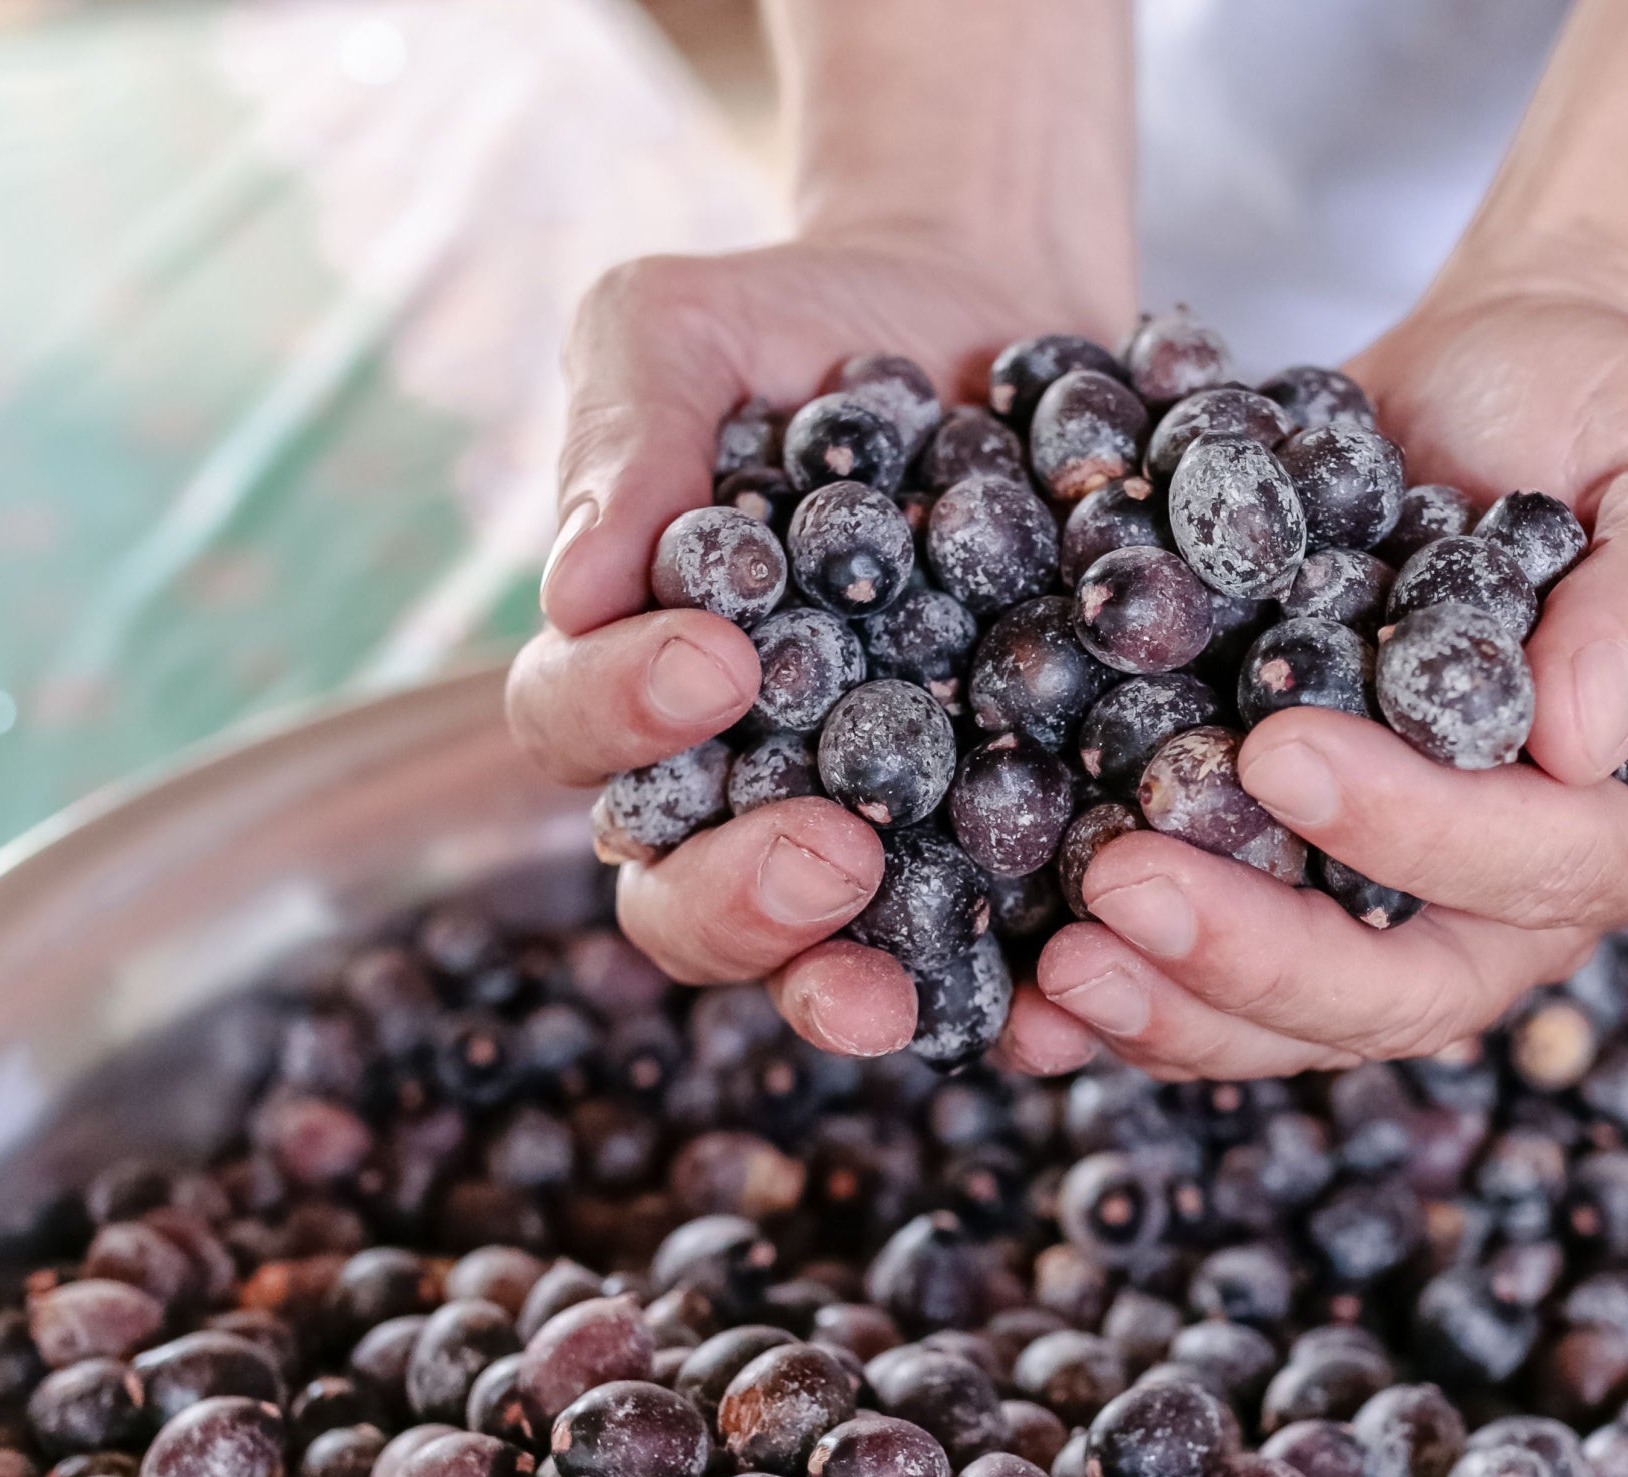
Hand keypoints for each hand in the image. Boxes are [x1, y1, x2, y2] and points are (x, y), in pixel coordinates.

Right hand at [507, 237, 1128, 1056]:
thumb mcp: (683, 328)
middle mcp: (735, 788)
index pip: (579, 734)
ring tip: (899, 984)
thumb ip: (626, 436)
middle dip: (741, 899)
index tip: (711, 659)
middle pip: (682, 903)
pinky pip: (988, 952)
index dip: (622, 718)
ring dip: (850, 983)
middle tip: (826, 853)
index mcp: (636, 686)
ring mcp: (867, 836)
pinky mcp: (995, 851)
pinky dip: (1012, 990)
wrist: (993, 329)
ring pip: (822, 960)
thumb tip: (575, 590)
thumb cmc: (807, 331)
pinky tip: (1052, 997)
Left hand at [1007, 284, 1627, 1079]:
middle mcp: (1527, 904)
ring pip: (1298, 1018)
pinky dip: (1134, 997)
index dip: (1410, 829)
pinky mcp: (1303, 897)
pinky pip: (1221, 985)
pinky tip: (1033, 993)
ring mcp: (1405, 919)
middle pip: (1401, 991)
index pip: (1535, 867)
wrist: (1484, 402)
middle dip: (1256, 956)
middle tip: (1121, 888)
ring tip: (1060, 962)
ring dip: (1175, 1005)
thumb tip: (1589, 734)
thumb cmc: (1604, 414)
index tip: (1278, 751)